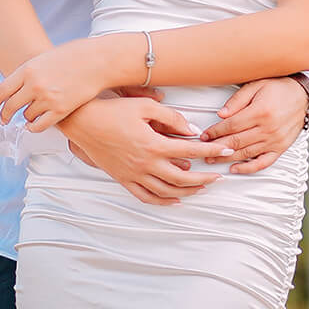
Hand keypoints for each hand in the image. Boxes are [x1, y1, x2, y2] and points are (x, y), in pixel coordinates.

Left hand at [0, 35, 131, 130]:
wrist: (97, 61)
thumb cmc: (73, 56)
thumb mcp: (44, 58)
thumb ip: (28, 73)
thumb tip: (14, 87)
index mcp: (27, 69)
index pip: (1, 91)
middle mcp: (34, 85)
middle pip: (10, 106)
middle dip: (5, 115)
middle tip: (3, 120)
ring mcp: (47, 98)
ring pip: (26, 116)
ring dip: (25, 117)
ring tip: (29, 115)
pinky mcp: (61, 110)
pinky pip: (40, 125)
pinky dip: (34, 127)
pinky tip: (33, 125)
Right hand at [65, 97, 234, 204]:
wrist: (83, 122)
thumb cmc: (114, 110)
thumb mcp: (145, 107)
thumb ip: (171, 118)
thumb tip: (192, 130)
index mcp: (153, 144)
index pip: (190, 150)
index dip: (210, 150)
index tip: (225, 151)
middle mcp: (145, 163)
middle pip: (182, 177)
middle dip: (204, 178)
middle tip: (218, 177)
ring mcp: (133, 174)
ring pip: (166, 191)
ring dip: (187, 191)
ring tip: (201, 188)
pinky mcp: (123, 179)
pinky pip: (145, 196)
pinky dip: (162, 201)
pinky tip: (175, 200)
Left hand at [200, 77, 308, 173]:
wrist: (303, 95)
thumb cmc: (279, 88)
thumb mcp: (256, 85)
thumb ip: (237, 100)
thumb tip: (221, 115)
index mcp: (260, 112)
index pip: (231, 126)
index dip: (215, 132)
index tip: (204, 135)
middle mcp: (268, 128)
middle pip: (236, 141)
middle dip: (217, 147)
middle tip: (203, 150)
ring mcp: (275, 140)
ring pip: (246, 153)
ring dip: (227, 158)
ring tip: (212, 159)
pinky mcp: (281, 148)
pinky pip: (263, 162)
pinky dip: (248, 168)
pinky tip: (235, 169)